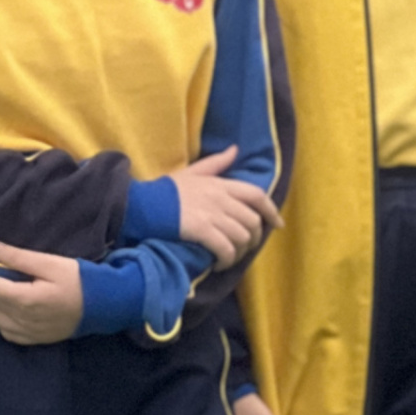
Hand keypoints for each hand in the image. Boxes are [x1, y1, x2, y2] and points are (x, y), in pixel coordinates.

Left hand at [0, 243, 83, 343]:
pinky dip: (10, 322)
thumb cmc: (79, 281)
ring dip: (3, 306)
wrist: (106, 306)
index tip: (2, 266)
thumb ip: (17, 257)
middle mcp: (22, 319)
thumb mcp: (50, 263)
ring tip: (20, 296)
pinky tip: (24, 312)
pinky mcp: (36, 340)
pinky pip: (9, 334)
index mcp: (23, 299)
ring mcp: (29, 333)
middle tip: (18, 278)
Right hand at [169, 146, 278, 266]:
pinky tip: (219, 264)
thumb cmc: (164, 192)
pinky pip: (226, 249)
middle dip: (253, 238)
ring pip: (242, 237)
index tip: (277, 224)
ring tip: (229, 257)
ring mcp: (211, 214)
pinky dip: (227, 260)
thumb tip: (235, 150)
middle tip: (243, 248)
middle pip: (253, 221)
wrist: (139, 205)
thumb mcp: (191, 172)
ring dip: (239, 252)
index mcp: (220, 184)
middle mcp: (220, 198)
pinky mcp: (201, 230)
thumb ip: (215, 164)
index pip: (256, 195)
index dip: (271, 211)